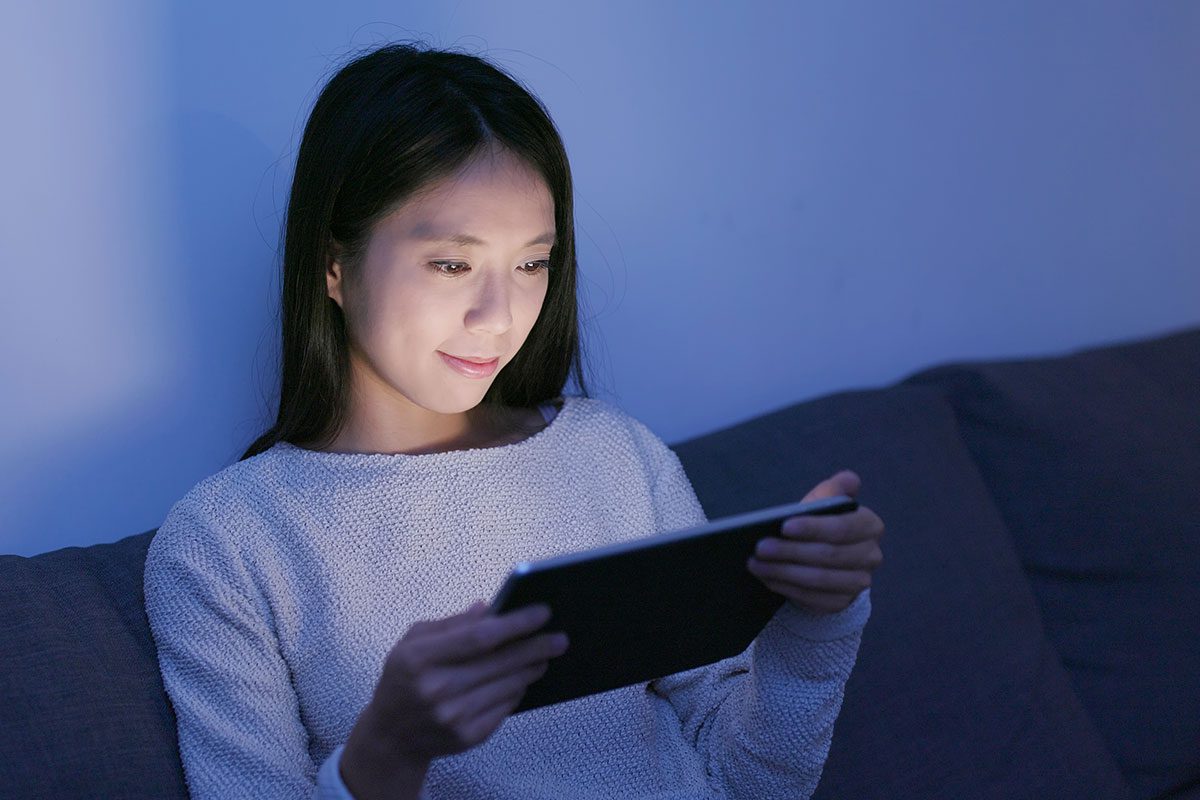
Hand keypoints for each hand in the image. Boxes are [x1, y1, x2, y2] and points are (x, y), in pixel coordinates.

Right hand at [340, 602, 567, 798]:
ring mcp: (453, 716)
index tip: (542, 612)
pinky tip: (522, 679)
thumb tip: (489, 607)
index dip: (515, 624)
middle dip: (536, 647)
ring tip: (546, 655)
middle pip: (500, 662)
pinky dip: (517, 690)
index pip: (479, 637)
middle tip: (560, 637)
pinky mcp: (467, 737)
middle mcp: (436, 688)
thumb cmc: (404, 679)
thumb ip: (450, 624)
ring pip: (508, 685)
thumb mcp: (412, 642)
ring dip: (531, 668)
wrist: (391, 736)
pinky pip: (505, 707)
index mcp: (419, 658)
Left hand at [746, 469, 884, 613]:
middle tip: (760, 547)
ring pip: (818, 579)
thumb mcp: (824, 502)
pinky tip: (766, 577)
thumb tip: (849, 479)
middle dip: (790, 551)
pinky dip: (786, 587)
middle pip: (828, 555)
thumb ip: (833, 490)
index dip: (813, 528)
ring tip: (756, 563)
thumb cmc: (820, 523)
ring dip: (783, 572)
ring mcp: (859, 583)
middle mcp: (871, 556)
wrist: (820, 554)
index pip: (842, 528)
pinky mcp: (842, 602)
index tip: (784, 526)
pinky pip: (812, 597)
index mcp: (870, 526)